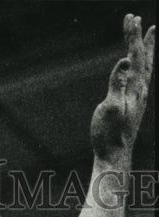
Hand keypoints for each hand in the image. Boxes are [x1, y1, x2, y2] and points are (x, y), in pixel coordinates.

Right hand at [91, 14, 154, 160]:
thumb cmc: (108, 136)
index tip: (130, 17)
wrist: (115, 156)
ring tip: (148, 35)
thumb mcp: (109, 108)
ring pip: (146, 67)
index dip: (132, 36)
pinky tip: (139, 66)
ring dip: (146, 49)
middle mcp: (140, 91)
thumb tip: (125, 61)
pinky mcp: (135, 105)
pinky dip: (142, 64)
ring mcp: (139, 98)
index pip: (135, 55)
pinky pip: (142, 77)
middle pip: (144, 57)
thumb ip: (117, 84)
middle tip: (138, 19)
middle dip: (141, 37)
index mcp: (134, 88)